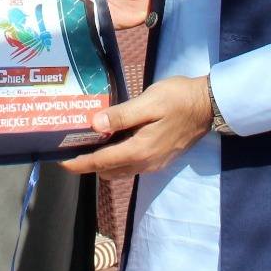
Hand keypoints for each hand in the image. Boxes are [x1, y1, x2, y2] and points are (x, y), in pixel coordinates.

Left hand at [60, 75, 211, 179]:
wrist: (209, 105)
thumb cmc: (179, 99)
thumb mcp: (149, 102)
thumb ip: (122, 115)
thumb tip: (95, 124)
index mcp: (139, 150)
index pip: (101, 162)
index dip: (79, 163)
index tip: (60, 162)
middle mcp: (145, 163)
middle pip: (107, 171)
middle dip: (88, 164)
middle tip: (72, 147)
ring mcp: (154, 163)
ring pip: (119, 170)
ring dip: (103, 162)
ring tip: (90, 143)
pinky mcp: (160, 158)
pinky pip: (131, 165)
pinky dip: (117, 158)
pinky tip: (114, 140)